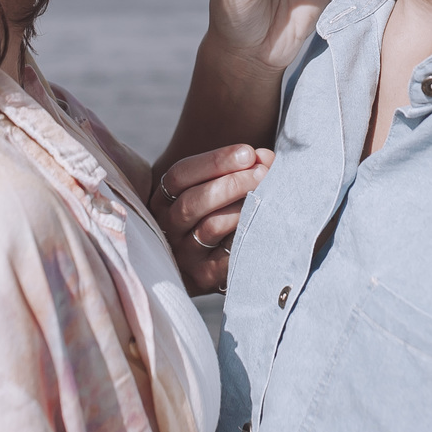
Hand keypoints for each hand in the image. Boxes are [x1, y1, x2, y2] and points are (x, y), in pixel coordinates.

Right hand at [151, 145, 273, 293]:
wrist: (208, 262)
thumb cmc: (217, 212)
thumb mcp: (214, 188)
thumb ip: (236, 169)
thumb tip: (264, 158)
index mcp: (163, 200)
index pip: (180, 175)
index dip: (215, 161)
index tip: (248, 153)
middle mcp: (168, 228)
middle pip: (193, 202)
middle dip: (231, 183)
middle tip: (262, 173)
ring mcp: (184, 255)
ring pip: (211, 227)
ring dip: (243, 208)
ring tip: (269, 195)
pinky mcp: (204, 278)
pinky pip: (228, 256)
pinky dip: (247, 236)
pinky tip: (266, 224)